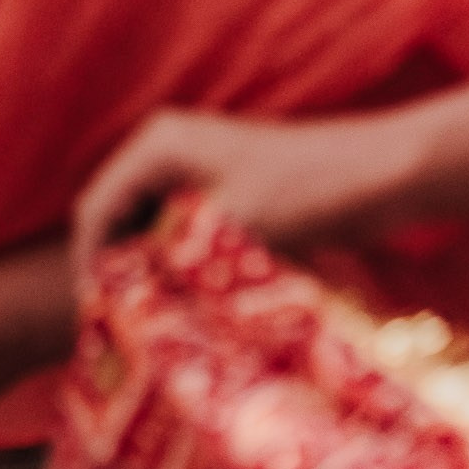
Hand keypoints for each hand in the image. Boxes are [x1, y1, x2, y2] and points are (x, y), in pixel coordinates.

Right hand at [73, 106, 421, 288]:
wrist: (378, 173)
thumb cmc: (303, 193)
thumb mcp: (228, 231)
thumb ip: (168, 258)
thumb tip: (124, 300)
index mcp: (157, 145)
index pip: (96, 207)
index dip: (90, 263)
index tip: (97, 318)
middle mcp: (167, 146)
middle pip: (118, 212)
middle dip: (117, 265)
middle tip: (122, 323)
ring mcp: (195, 161)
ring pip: (149, 221)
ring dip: (149, 264)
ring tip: (153, 317)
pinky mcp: (224, 182)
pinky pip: (180, 223)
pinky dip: (178, 257)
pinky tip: (188, 296)